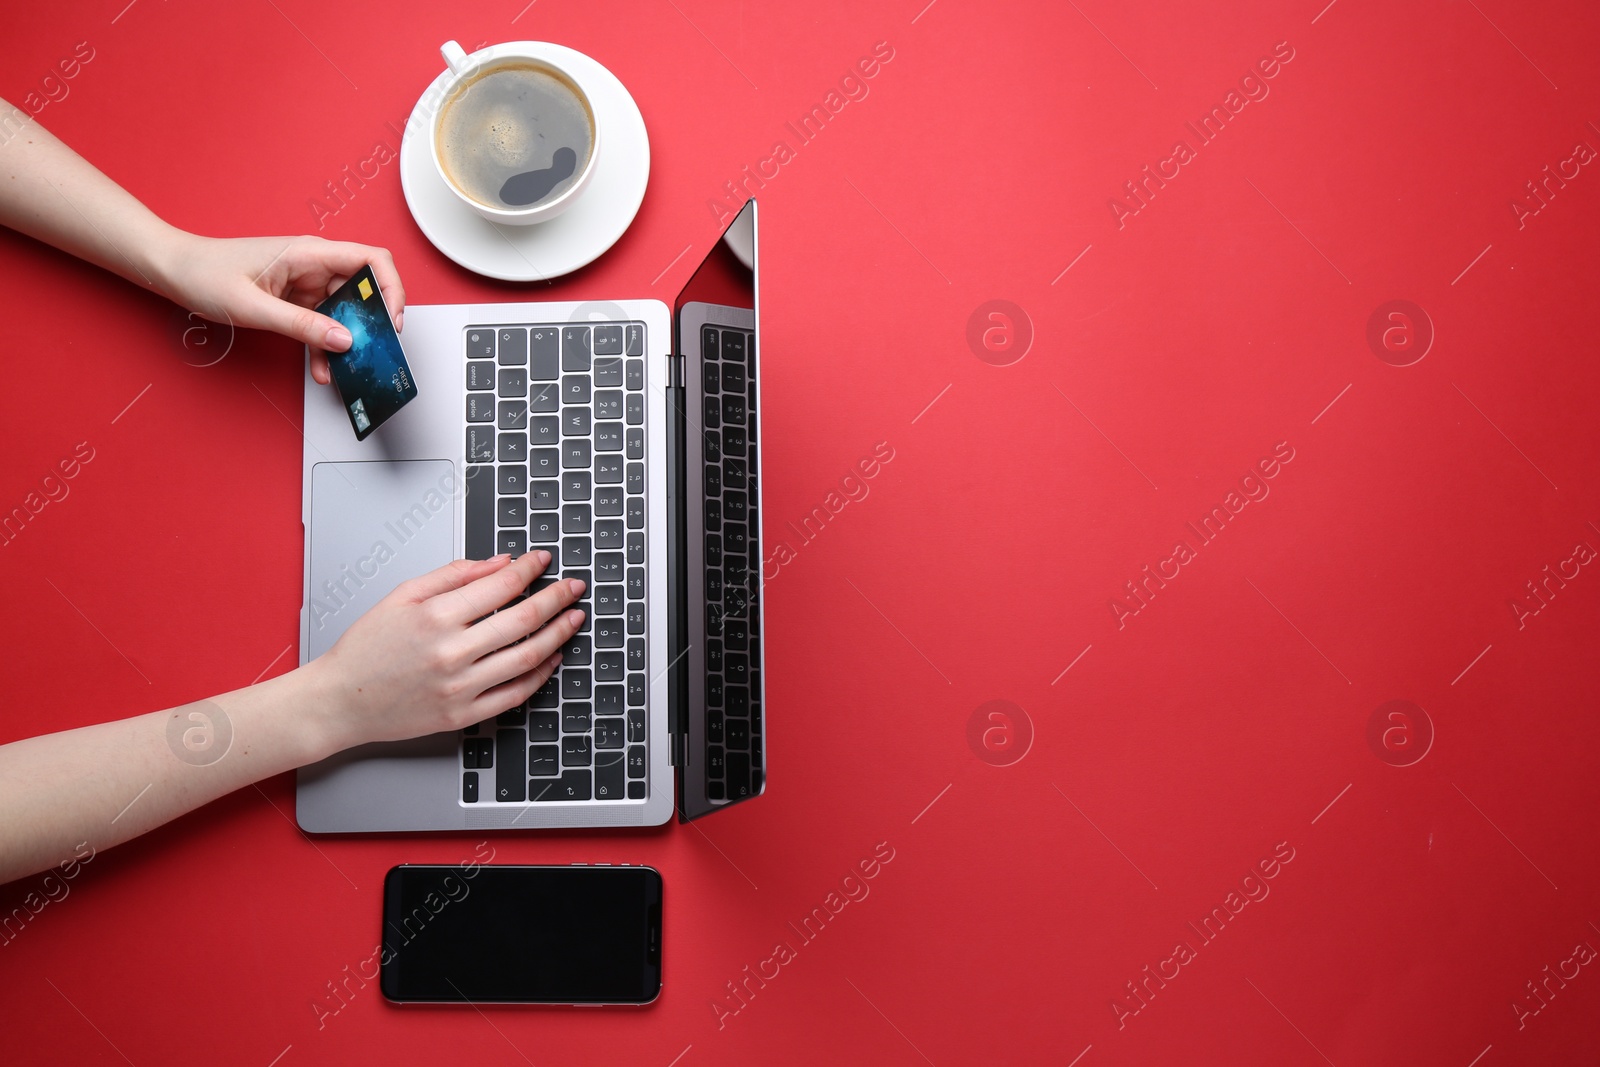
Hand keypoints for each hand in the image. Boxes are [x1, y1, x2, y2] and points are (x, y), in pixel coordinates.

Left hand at [158, 233, 404, 384]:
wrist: (174, 270)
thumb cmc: (205, 273)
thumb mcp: (254, 306)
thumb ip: (302, 326)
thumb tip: (344, 341)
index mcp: (308, 253)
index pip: (371, 259)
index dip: (391, 288)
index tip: (392, 321)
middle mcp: (313, 265)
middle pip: (363, 290)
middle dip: (372, 323)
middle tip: (373, 352)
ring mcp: (305, 282)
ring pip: (344, 312)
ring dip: (347, 341)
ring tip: (347, 368)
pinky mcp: (295, 299)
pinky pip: (322, 323)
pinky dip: (325, 346)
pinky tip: (322, 368)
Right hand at [303, 552, 584, 751]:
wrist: (341, 701)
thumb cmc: (366, 647)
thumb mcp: (402, 596)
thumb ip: (453, 575)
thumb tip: (499, 562)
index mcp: (434, 617)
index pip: (500, 586)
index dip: (529, 570)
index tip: (544, 560)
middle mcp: (450, 652)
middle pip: (522, 620)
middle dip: (556, 599)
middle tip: (573, 587)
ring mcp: (459, 687)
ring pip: (526, 657)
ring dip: (558, 634)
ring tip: (573, 618)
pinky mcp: (462, 714)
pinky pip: (514, 693)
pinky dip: (540, 674)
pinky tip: (552, 657)